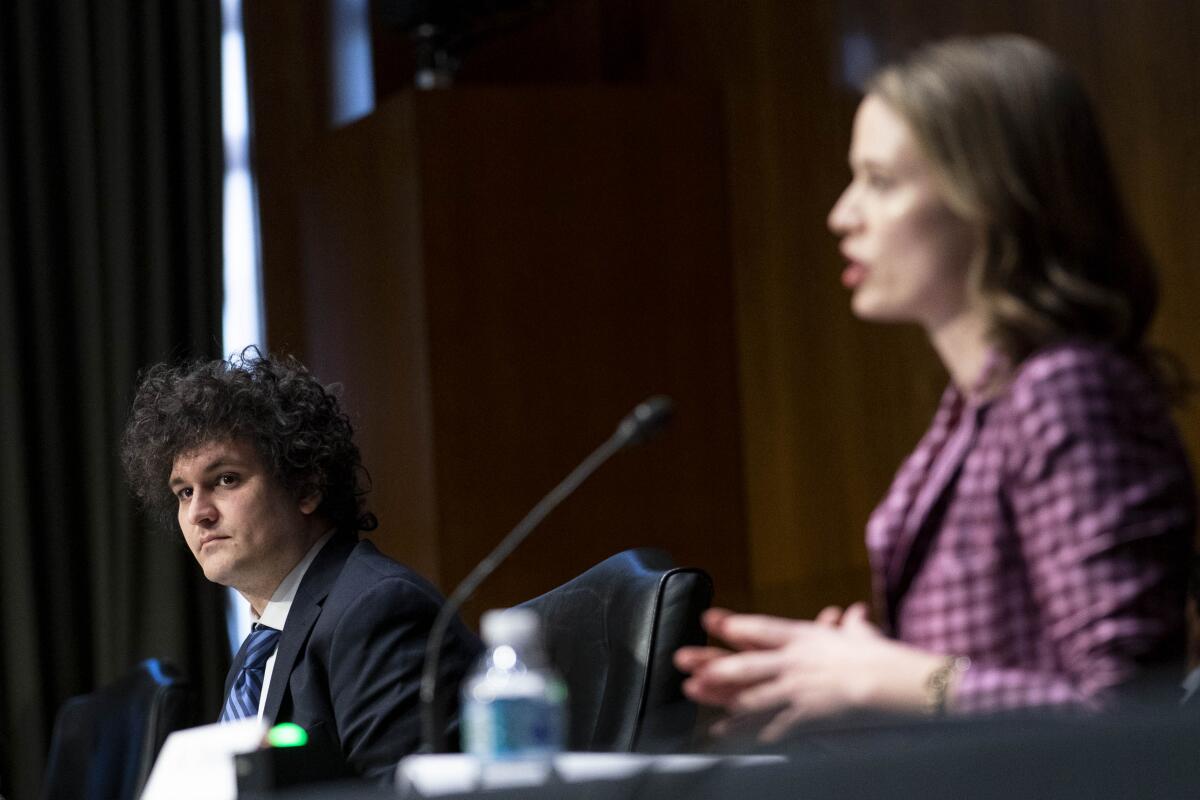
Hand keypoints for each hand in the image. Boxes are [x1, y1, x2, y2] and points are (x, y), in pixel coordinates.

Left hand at [675, 603, 943, 740]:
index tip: (709, 620)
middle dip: (711, 661)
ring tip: (692, 694)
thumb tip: (854, 613)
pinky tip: (728, 736)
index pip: (762, 628)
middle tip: (682, 660)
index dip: (733, 624)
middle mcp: (795, 661)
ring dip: (718, 695)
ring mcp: (798, 689)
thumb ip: (854, 625)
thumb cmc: (883, 657)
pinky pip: (771, 725)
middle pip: (745, 661)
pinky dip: (748, 732)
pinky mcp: (806, 715)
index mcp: (806, 637)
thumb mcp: (865, 636)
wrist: (897, 682)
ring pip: (749, 693)